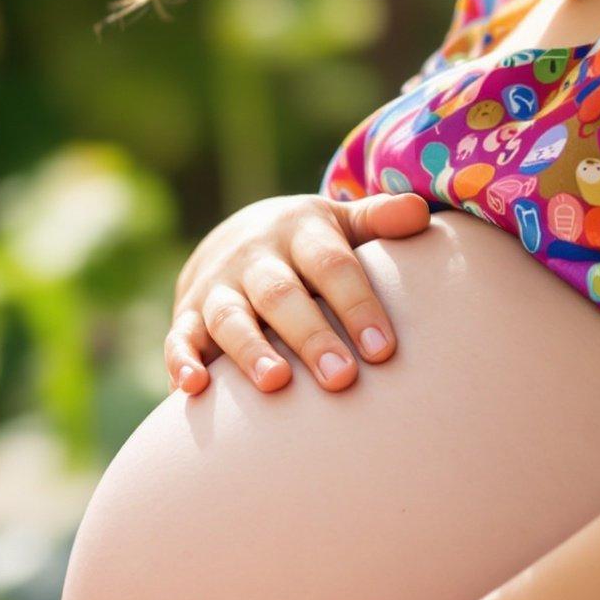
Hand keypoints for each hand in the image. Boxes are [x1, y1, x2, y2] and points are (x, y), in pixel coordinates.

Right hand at [168, 192, 428, 394]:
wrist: (233, 239)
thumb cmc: (308, 246)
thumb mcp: (340, 224)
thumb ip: (378, 219)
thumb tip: (419, 212)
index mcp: (299, 232)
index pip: (331, 266)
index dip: (357, 306)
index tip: (384, 351)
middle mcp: (254, 257)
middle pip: (281, 295)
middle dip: (311, 336)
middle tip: (341, 379)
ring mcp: (218, 286)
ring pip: (230, 318)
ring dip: (251, 350)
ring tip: (276, 383)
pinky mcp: (188, 315)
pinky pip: (181, 337)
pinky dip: (182, 360)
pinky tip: (193, 388)